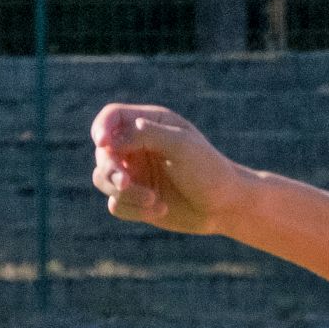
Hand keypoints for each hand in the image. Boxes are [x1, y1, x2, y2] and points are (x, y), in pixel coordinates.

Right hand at [91, 103, 246, 236]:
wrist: (227, 207)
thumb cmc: (209, 171)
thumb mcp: (182, 145)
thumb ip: (146, 135)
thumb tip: (110, 140)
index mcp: (149, 125)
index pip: (112, 117)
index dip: (102, 128)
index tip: (103, 143)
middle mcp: (137, 147)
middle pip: (103, 152)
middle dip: (111, 169)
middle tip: (125, 182)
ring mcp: (134, 174)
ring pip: (102, 179)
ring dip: (123, 192)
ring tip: (153, 200)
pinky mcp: (135, 199)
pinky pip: (116, 205)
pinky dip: (134, 209)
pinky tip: (161, 210)